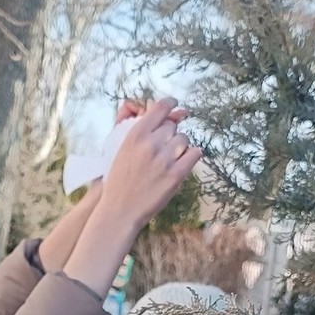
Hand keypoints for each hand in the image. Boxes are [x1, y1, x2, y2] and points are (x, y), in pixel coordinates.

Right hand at [90, 98, 200, 243]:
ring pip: (184, 139)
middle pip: (173, 126)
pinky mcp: (176, 175)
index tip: (174, 106)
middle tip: (162, 149)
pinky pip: (194, 153)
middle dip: (170, 135)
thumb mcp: (122, 149)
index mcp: (136, 134)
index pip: (161, 107)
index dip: (170, 104)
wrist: (120, 210)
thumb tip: (165, 115)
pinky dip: (191, 156)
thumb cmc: (120, 180)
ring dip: (179, 147)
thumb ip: (142, 132)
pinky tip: (183, 162)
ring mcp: (165, 159)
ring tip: (169, 159)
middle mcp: (151, 144)